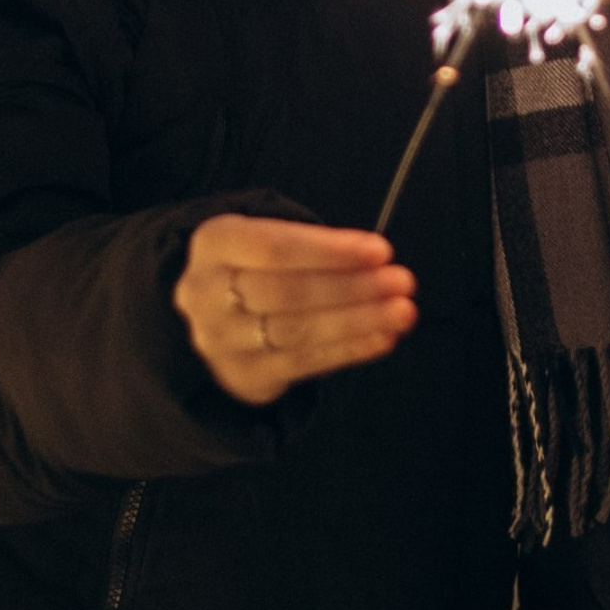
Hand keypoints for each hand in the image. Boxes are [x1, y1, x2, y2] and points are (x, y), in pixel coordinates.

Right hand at [174, 214, 417, 406]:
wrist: (208, 312)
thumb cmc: (254, 262)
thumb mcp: (264, 234)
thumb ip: (310, 243)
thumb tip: (373, 258)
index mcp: (215, 243)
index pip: (275, 246)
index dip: (330, 251)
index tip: (380, 251)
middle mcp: (207, 293)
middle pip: (288, 292)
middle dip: (352, 287)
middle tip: (402, 282)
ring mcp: (222, 340)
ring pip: (297, 331)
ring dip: (358, 321)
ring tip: (402, 311)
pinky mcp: (243, 375)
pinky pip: (302, 364)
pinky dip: (347, 350)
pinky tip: (381, 338)